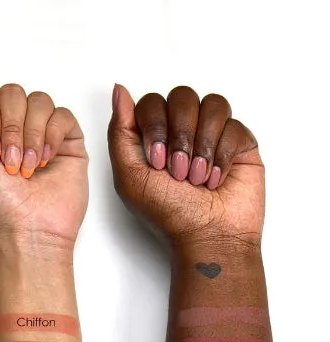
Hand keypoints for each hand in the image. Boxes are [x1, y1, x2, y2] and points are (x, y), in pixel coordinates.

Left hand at [0, 61, 87, 249]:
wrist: (27, 226)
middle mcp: (13, 125)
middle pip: (12, 92)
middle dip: (10, 129)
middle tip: (8, 163)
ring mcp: (41, 131)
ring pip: (38, 100)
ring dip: (30, 136)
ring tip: (28, 167)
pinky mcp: (67, 139)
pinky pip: (62, 114)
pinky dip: (52, 136)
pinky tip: (46, 161)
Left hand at [108, 85, 263, 248]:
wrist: (207, 236)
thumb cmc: (167, 213)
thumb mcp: (129, 175)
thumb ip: (120, 131)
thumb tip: (119, 89)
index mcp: (153, 137)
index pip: (152, 102)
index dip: (155, 126)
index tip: (156, 162)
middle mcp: (182, 131)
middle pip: (182, 96)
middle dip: (180, 136)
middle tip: (178, 173)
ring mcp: (212, 135)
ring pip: (212, 105)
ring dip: (203, 145)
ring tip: (198, 179)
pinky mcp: (240, 143)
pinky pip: (235, 125)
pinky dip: (224, 155)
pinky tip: (216, 180)